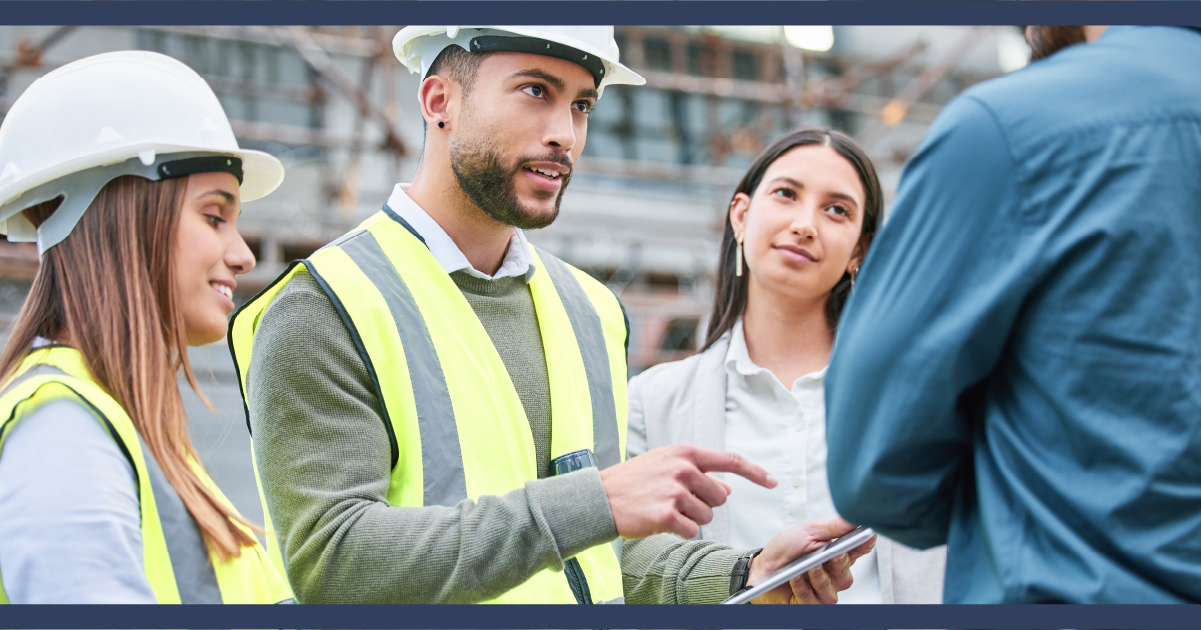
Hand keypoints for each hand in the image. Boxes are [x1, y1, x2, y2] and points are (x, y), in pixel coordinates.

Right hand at [600, 443, 776, 538]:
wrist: (600, 496)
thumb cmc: (635, 480)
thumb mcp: (667, 467)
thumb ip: (699, 474)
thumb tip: (727, 487)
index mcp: (685, 453)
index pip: (730, 460)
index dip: (755, 472)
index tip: (773, 481)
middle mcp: (682, 468)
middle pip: (721, 497)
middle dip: (705, 504)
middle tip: (678, 501)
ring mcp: (674, 491)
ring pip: (708, 516)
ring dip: (691, 519)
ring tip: (666, 510)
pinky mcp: (665, 514)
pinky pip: (692, 530)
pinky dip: (680, 531)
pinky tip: (661, 521)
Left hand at [746, 517, 876, 603]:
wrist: (761, 566)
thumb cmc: (785, 549)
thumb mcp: (807, 532)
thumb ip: (832, 528)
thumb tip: (852, 518)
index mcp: (834, 555)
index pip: (856, 553)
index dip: (864, 546)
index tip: (867, 537)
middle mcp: (831, 576)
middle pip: (846, 577)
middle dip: (841, 565)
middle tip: (835, 553)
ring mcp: (820, 591)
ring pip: (831, 592)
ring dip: (820, 578)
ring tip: (810, 567)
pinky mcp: (807, 603)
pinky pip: (811, 600)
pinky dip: (803, 587)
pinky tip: (796, 578)